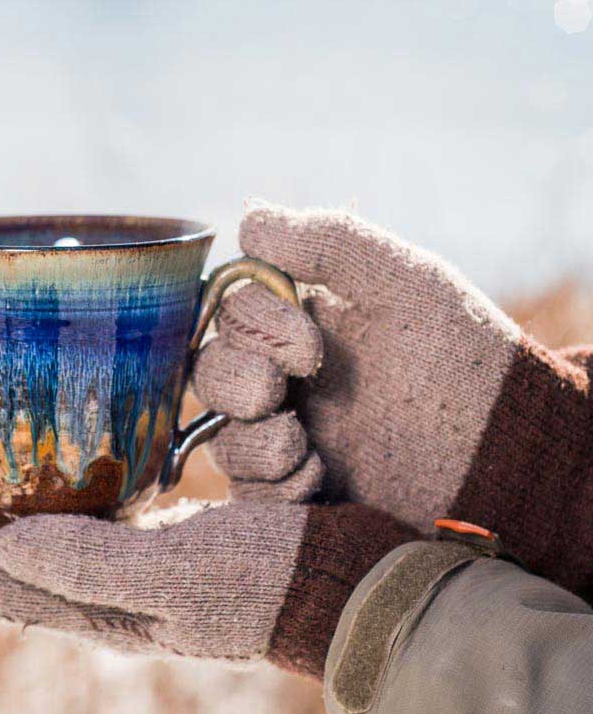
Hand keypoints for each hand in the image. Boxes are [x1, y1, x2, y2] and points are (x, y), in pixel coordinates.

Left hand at [0, 500, 415, 679]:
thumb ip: (93, 564)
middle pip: (3, 573)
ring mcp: (132, 567)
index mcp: (103, 607)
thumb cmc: (268, 581)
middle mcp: (106, 591)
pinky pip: (81, 523)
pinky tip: (36, 480)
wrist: (341, 583)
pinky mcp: (160, 537)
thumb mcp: (181, 574)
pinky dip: (44, 503)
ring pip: (37, 548)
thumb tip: (3, 548)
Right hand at [202, 201, 592, 595]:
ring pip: (222, 438)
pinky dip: (269, 490)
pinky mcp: (303, 492)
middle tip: (278, 394)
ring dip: (250, 442)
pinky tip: (317, 481)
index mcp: (305, 322)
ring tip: (302, 450)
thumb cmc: (461, 357)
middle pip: (210, 373)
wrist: (504, 452)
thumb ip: (330, 242)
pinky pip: (248, 495)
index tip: (310, 348)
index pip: (233, 311)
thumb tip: (248, 218)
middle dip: (234, 383)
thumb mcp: (404, 283)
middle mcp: (290, 378)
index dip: (252, 326)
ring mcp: (294, 436)